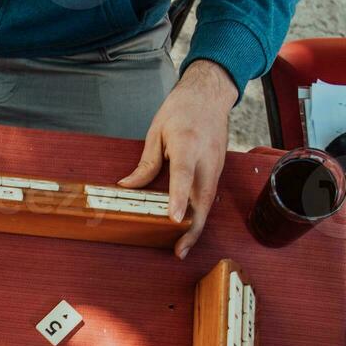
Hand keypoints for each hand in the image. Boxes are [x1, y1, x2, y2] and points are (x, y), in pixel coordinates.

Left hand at [120, 60, 236, 258]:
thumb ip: (145, 163)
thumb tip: (127, 187)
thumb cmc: (181, 109)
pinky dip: (200, 214)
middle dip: (192, 228)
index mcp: (186, 144)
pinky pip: (208, 196)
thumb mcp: (156, 132)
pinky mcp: (217, 170)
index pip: (183, 176)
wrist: (210, 94)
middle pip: (202, 199)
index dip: (179, 198)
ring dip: (196, 226)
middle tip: (179, 250)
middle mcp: (205, 158)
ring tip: (182, 246)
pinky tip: (188, 228)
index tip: (174, 219)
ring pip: (207, 203)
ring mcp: (215, 165)